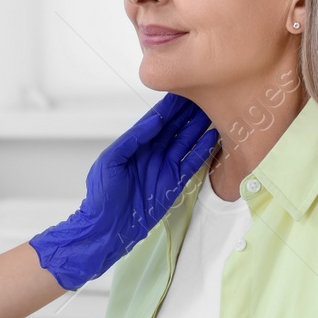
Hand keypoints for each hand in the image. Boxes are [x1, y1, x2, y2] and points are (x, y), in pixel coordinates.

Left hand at [29, 93, 215, 289]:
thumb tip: (153, 121)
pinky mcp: (174, 183)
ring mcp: (165, 167)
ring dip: (200, 126)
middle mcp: (152, 153)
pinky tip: (214, 136)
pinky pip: (192, 163)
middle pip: (175, 127)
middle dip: (189, 111)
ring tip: (216, 109)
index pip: (156, 120)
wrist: (108, 229)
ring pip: (186, 142)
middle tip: (207, 94)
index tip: (185, 88)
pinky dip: (203, 150)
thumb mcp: (110, 162)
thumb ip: (132, 139)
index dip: (170, 105)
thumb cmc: (102, 196)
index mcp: (135, 145)